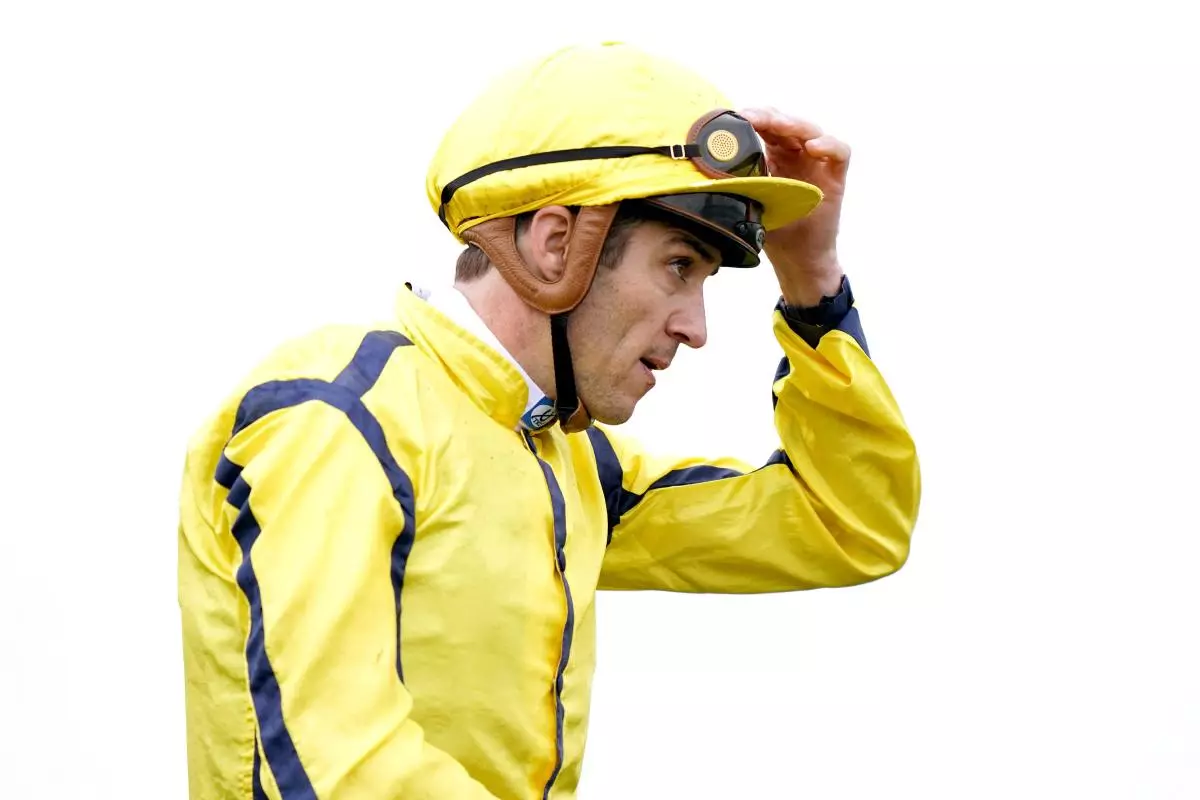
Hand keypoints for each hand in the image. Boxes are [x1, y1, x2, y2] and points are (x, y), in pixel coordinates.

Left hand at [740, 107, 850, 305]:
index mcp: (776, 156)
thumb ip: (736, 181)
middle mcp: (798, 154)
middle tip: (750, 117)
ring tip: (778, 125)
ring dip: (794, 124)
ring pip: (811, 131)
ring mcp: (818, 163)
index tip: (732, 118)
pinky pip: (840, 153)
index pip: (767, 127)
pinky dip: (829, 145)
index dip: (753, 118)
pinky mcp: (836, 176)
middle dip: (769, 117)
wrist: (797, 258)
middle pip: (787, 123)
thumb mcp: (749, 201)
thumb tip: (703, 168)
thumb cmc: (775, 230)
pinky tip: (813, 146)